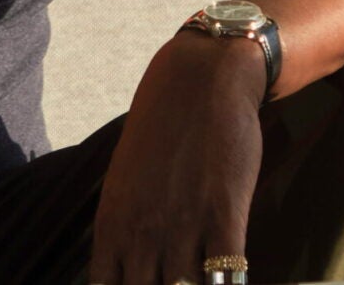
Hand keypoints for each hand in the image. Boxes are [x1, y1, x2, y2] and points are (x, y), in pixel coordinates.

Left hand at [88, 32, 266, 284]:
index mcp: (112, 224)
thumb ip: (125, 225)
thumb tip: (124, 265)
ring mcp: (182, 226)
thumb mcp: (126, 180)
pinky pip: (228, 275)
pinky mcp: (223, 215)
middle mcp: (141, 231)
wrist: (200, 79)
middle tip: (172, 283)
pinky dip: (230, 283)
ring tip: (202, 283)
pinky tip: (232, 280)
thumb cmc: (163, 131)